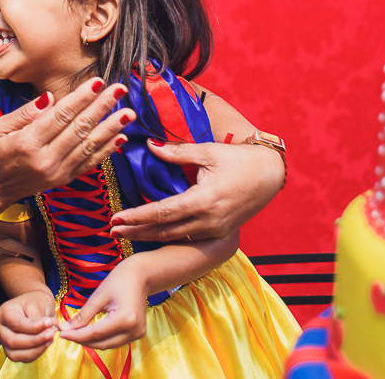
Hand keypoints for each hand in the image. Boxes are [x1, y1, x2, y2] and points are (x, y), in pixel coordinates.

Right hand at [0, 80, 131, 205]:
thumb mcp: (0, 128)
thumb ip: (26, 113)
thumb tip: (50, 98)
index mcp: (28, 142)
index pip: (61, 115)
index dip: (81, 98)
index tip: (98, 82)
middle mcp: (46, 159)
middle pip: (80, 129)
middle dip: (102, 107)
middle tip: (120, 89)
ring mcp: (57, 172)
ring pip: (89, 146)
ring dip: (111, 128)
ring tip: (128, 113)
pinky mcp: (63, 180)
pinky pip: (89, 163)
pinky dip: (106, 150)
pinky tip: (120, 137)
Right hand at [0, 290, 56, 362]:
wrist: (35, 304)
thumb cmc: (35, 301)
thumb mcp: (38, 302)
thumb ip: (39, 318)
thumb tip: (47, 331)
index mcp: (4, 312)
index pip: (16, 324)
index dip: (34, 327)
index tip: (50, 323)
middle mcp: (0, 328)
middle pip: (13, 341)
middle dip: (35, 340)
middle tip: (52, 333)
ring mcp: (4, 341)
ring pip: (16, 354)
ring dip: (36, 350)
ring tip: (51, 339)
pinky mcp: (12, 350)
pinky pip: (22, 358)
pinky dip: (36, 354)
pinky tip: (46, 344)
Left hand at [57, 259, 147, 349]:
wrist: (141, 275)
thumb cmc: (119, 280)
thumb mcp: (98, 296)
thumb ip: (83, 315)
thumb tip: (65, 329)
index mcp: (125, 319)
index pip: (95, 334)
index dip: (76, 336)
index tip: (60, 334)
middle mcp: (134, 330)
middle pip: (102, 343)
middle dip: (82, 340)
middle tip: (65, 334)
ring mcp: (137, 334)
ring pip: (108, 345)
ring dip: (91, 341)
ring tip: (75, 333)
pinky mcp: (137, 334)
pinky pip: (115, 341)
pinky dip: (101, 339)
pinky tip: (90, 332)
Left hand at [110, 142, 283, 241]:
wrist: (271, 174)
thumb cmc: (240, 159)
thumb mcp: (208, 152)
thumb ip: (176, 152)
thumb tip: (150, 146)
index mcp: (204, 200)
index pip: (162, 212)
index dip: (137, 216)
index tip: (116, 218)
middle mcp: (209, 220)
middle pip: (164, 231)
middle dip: (136, 231)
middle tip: (112, 231)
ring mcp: (216, 230)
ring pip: (176, 237)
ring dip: (150, 236)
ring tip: (127, 233)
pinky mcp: (221, 233)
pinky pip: (189, 237)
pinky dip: (169, 237)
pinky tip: (153, 234)